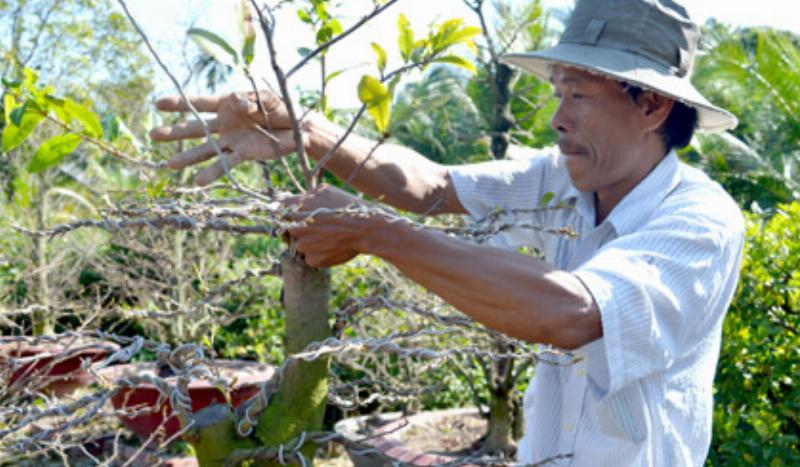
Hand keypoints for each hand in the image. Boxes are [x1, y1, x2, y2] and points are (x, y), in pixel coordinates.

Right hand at [150, 91, 297, 184]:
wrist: (300, 128)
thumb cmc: (283, 108)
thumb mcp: (268, 97)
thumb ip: (251, 98)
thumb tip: (236, 103)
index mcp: (228, 104)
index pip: (198, 103)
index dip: (179, 103)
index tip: (158, 105)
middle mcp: (225, 123)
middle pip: (195, 128)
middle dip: (174, 132)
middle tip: (152, 136)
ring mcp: (232, 140)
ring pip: (206, 149)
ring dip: (188, 157)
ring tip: (169, 165)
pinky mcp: (242, 154)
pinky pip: (225, 164)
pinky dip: (212, 172)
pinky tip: (198, 182)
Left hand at [285, 185, 378, 267]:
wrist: (364, 228)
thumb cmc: (347, 207)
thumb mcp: (325, 191)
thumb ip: (306, 196)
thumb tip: (298, 199)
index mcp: (295, 208)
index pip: (278, 210)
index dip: (285, 213)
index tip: (293, 216)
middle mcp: (294, 227)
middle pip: (287, 230)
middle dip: (298, 230)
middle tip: (315, 229)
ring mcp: (302, 245)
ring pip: (300, 245)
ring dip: (309, 243)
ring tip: (327, 238)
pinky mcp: (312, 259)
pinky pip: (310, 257)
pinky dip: (319, 254)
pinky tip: (332, 247)